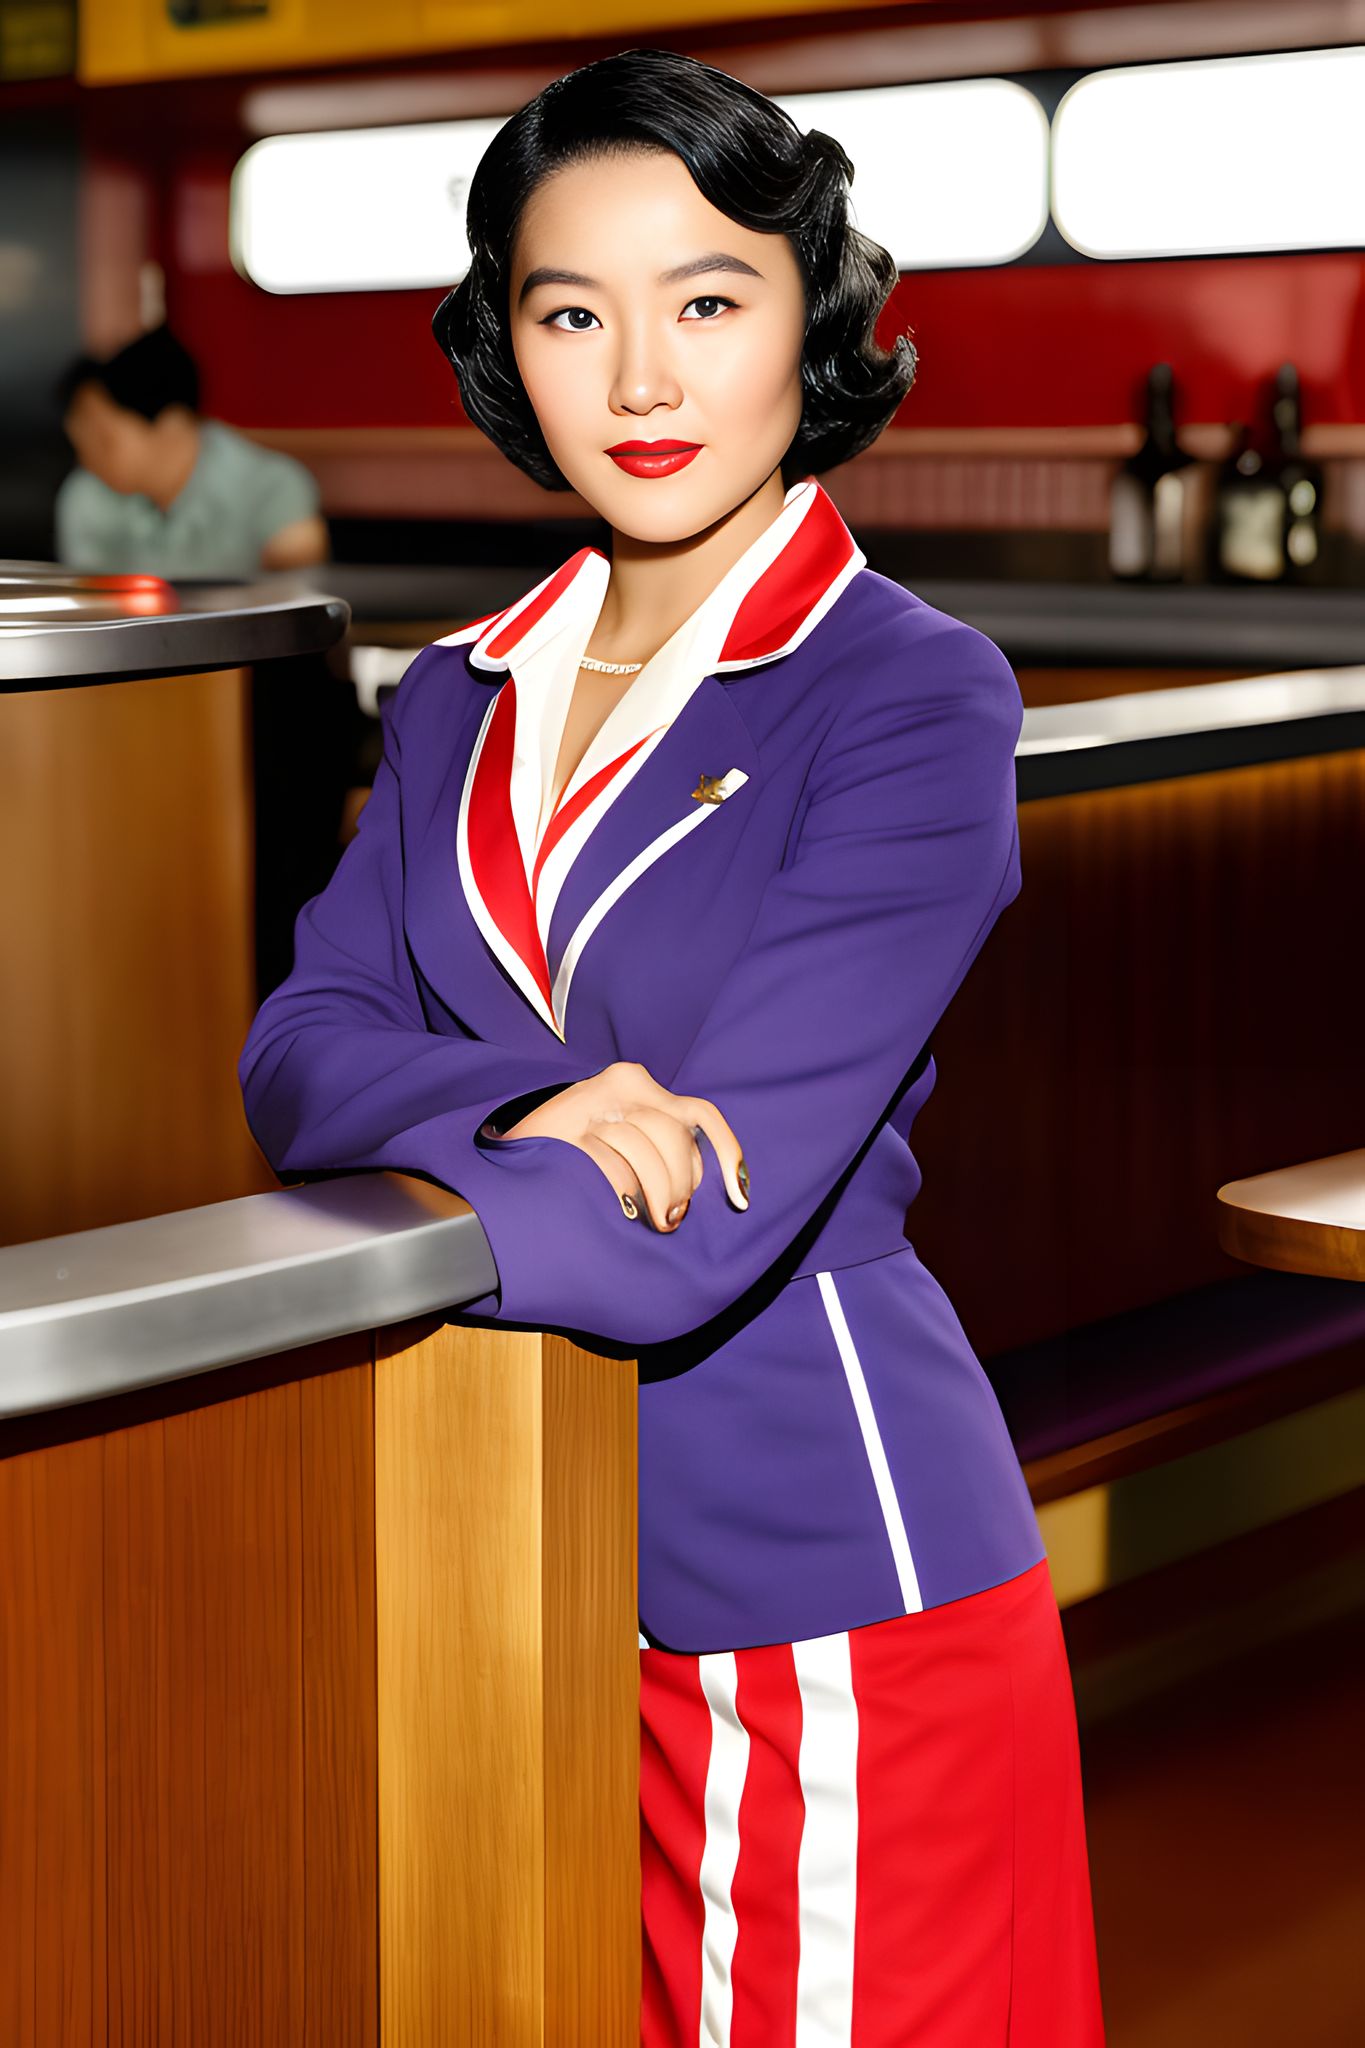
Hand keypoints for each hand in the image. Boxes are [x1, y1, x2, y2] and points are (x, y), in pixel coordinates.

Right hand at [488, 1060, 747, 1231]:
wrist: (502, 1166)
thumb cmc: (568, 1159)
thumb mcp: (619, 1142)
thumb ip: (655, 1148)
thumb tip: (693, 1187)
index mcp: (636, 1083)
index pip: (701, 1118)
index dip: (721, 1158)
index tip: (737, 1195)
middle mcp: (621, 1084)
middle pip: (676, 1134)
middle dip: (680, 1182)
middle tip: (671, 1218)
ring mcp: (592, 1100)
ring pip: (649, 1146)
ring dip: (659, 1190)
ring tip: (653, 1220)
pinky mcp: (569, 1126)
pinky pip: (614, 1164)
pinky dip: (628, 1191)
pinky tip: (630, 1208)